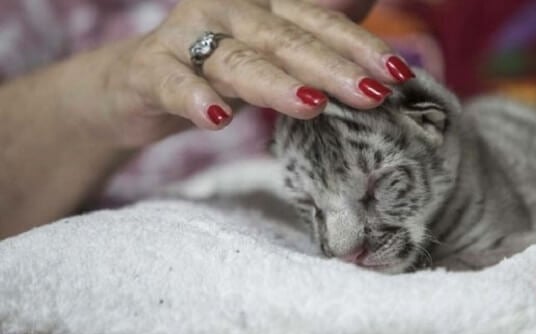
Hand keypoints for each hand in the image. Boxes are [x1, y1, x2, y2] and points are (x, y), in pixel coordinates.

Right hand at [106, 0, 406, 146]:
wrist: (137, 84)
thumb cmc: (219, 66)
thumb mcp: (274, 49)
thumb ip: (317, 29)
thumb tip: (369, 2)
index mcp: (265, 6)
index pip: (320, 23)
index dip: (360, 46)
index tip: (398, 74)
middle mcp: (229, 12)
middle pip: (287, 39)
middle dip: (333, 67)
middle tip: (372, 95)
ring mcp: (186, 36)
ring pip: (237, 60)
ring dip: (276, 83)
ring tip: (312, 106)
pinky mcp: (149, 69)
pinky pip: (172, 82)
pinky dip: (193, 98)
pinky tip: (216, 119)